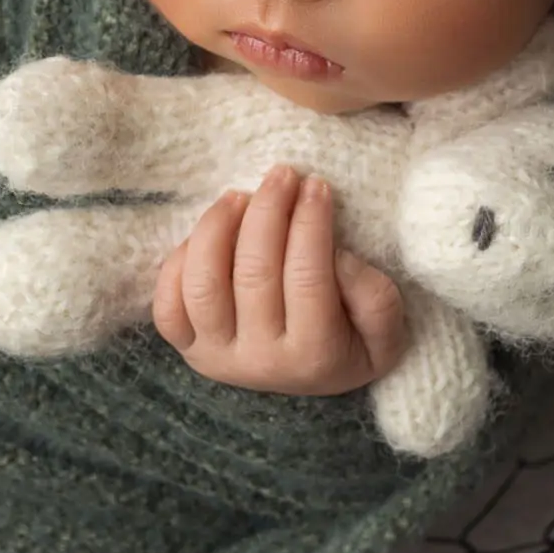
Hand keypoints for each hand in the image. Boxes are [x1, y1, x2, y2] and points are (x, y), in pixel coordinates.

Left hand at [154, 166, 407, 394]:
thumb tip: (334, 253)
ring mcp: (216, 357)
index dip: (310, 222)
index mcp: (314, 356)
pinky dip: (181, 261)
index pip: (307, 275)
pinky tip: (212, 232)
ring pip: (203, 284)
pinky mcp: (187, 347)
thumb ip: (373, 296)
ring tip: (241, 196)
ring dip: (218, 228)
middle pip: (254, 272)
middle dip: (269, 210)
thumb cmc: (351, 340)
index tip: (317, 184)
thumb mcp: (386, 331)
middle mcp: (259, 362)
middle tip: (283, 175)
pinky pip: (167, 303)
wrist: (311, 377)